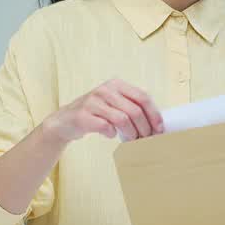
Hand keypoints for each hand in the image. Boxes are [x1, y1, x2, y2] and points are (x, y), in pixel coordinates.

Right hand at [41, 79, 163, 143]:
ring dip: (130, 133)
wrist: (65, 121)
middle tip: (146, 140)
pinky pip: (105, 127)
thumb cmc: (96, 114)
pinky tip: (111, 135)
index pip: (143, 96)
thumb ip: (132, 107)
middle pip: (134, 110)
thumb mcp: (114, 104)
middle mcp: (105, 89)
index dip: (154, 114)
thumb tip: (157, 124)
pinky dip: (112, 134)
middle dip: (144, 128)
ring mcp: (93, 101)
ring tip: (131, 140)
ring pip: (122, 119)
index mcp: (116, 84)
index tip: (159, 129)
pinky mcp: (83, 115)